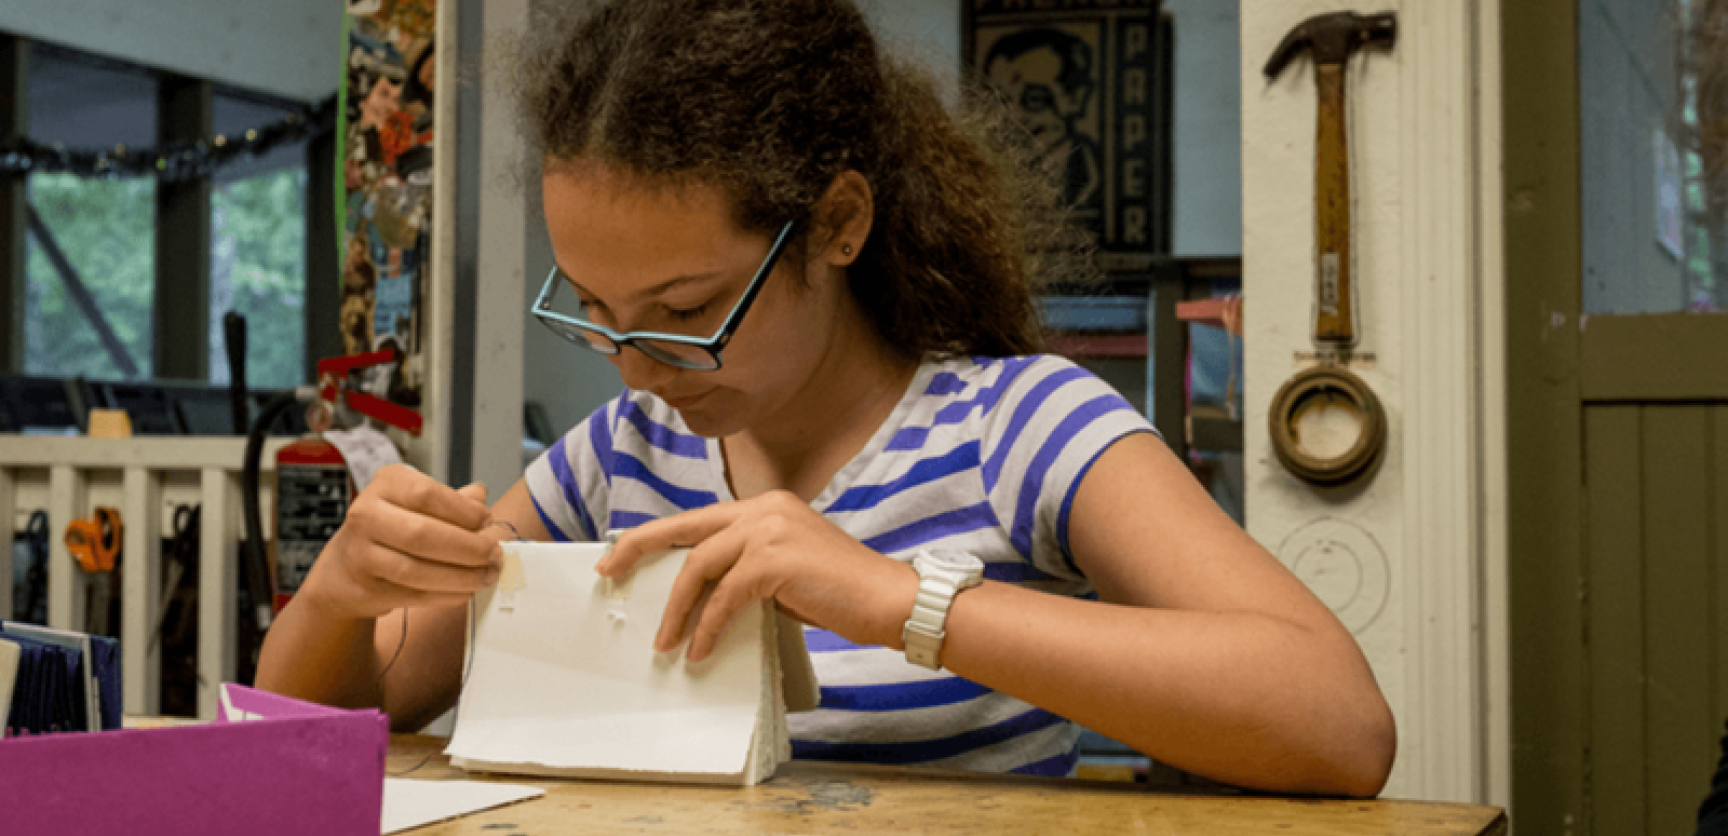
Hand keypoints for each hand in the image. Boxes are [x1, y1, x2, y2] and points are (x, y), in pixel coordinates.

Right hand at [300, 464, 502, 620]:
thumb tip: (481, 495)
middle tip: (494, 554)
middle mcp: (366, 515)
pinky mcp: (367, 588)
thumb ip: (451, 500)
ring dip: (461, 576)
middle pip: (422, 534)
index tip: (488, 521)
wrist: (346, 568)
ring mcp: (361, 554)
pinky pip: (413, 595)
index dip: (464, 511)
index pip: (427, 494)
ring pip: (416, 570)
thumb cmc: (393, 528)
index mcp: (386, 484)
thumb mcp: (418, 502)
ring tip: (487, 575)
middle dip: (468, 548)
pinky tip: (466, 590)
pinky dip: (446, 595)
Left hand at [597, 491, 916, 660]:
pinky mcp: (775, 559)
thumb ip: (745, 568)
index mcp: (764, 505)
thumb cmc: (840, 592)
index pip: (698, 519)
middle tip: (611, 574)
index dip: (656, 537)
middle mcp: (764, 508)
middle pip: (684, 528)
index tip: (622, 555)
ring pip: (700, 567)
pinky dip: (709, 627)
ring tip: (665, 642)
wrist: (888, 600)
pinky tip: (702, 649)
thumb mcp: (784, 570)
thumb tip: (701, 595)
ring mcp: (769, 529)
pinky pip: (725, 597)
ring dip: (678, 609)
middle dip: (640, 550)